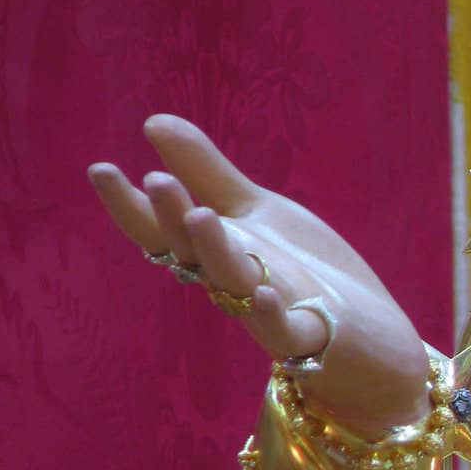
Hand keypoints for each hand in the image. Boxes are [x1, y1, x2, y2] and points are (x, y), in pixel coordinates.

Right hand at [89, 115, 431, 435]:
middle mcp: (234, 283)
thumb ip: (208, 173)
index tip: (101, 168)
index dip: (132, 205)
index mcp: (217, 252)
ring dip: (216, 252)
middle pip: (194, 253)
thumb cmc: (306, 275)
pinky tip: (264, 292)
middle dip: (173, 221)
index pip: (164, 229)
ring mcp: (269, 313)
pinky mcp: (311, 340)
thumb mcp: (259, 215)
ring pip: (233, 283)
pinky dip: (272, 314)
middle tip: (157, 181)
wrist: (368, 347)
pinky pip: (284, 331)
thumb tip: (152, 122)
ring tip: (200, 214)